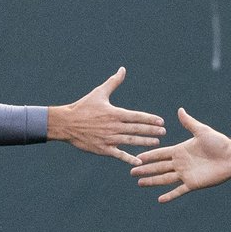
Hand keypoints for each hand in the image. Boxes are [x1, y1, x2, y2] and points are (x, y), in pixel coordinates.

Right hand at [46, 66, 166, 164]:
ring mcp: (109, 139)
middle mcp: (114, 126)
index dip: (150, 119)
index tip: (161, 121)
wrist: (66, 123)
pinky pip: (119, 154)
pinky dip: (129, 159)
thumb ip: (113, 82)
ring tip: (156, 142)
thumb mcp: (99, 93)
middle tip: (164, 132)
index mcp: (114, 113)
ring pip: (131, 141)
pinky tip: (139, 162)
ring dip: (144, 142)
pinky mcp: (103, 149)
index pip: (137, 116)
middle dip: (151, 131)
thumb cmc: (83, 107)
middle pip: (137, 129)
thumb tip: (123, 69)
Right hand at [131, 108, 230, 201]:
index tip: (137, 157)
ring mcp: (185, 174)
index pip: (160, 154)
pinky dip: (170, 195)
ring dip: (152, 181)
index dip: (148, 156)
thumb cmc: (219, 142)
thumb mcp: (202, 131)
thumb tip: (180, 110)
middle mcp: (180, 163)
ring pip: (164, 179)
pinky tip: (160, 199)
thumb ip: (189, 123)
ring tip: (140, 183)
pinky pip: (179, 190)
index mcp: (180, 150)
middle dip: (145, 169)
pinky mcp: (193, 184)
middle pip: (158, 167)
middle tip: (131, 171)